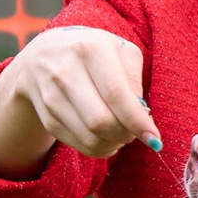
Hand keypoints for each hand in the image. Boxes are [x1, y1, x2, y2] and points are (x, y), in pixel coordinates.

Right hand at [0, 22, 159, 177]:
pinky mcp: (46, 115)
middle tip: (135, 133)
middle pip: (100, 121)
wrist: (44, 54)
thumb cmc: (94, 52)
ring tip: (121, 134)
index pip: (116, 94)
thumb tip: (142, 119)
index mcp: (91, 49)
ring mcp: (51, 94)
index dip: (137, 121)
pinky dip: (97, 148)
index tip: (154, 139)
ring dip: (112, 144)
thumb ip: (134, 81)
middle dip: (125, 135)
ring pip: (88, 137)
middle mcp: (66, 70)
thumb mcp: (120, 51)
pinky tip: (104, 137)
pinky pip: (76, 143)